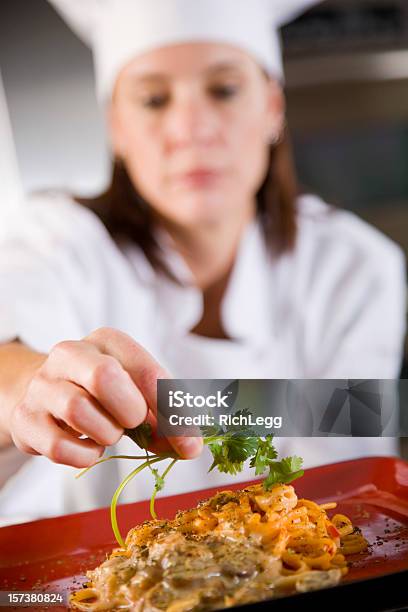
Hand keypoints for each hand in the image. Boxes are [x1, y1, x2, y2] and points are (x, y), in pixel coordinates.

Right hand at [9, 328, 202, 467]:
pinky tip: (89, 447)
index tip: (190, 446)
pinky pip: (60, 446)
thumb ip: (165, 416)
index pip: (147, 371)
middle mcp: (70, 353)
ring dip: (106, 435)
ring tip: (108, 433)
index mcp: (108, 340)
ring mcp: (43, 384)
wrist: (46, 395)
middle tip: (132, 424)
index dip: (172, 413)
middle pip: (104, 376)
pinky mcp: (25, 418)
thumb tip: (190, 446)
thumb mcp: (137, 393)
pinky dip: (84, 456)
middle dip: (130, 412)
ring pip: (79, 411)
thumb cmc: (102, 394)